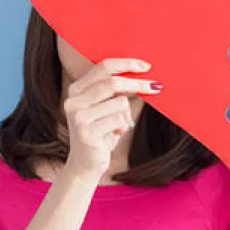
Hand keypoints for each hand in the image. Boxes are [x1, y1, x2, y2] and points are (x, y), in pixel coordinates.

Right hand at [61, 58, 159, 179]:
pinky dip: (123, 127)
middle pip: (112, 82)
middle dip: (137, 84)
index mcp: (76, 90)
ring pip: (120, 103)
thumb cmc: (102, 133)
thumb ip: (117, 91)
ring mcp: (78, 117)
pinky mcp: (86, 132)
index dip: (126, 63)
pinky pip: (119, 120)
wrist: (86, 165)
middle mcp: (73, 100)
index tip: (145, 66)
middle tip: (156, 87)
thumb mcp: (107, 108)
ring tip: (118, 126)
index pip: (103, 67)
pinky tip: (113, 136)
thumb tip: (142, 72)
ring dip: (126, 115)